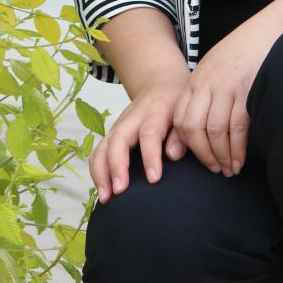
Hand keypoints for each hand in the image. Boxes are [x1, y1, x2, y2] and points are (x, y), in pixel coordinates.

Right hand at [89, 81, 189, 202]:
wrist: (160, 84)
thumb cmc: (176, 103)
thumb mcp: (185, 112)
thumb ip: (181, 134)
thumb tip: (172, 156)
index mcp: (155, 110)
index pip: (149, 133)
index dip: (150, 156)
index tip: (154, 179)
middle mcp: (132, 118)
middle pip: (118, 140)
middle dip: (117, 166)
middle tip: (120, 191)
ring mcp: (118, 126)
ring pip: (103, 147)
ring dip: (101, 173)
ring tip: (106, 198)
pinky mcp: (111, 135)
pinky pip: (99, 153)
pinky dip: (97, 172)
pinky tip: (103, 191)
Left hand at [171, 10, 280, 176]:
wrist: (275, 28)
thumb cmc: (249, 51)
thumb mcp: (219, 66)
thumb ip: (208, 90)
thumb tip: (205, 125)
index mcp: (198, 79)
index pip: (181, 118)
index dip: (188, 144)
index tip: (200, 158)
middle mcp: (207, 83)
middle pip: (194, 128)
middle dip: (203, 155)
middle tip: (214, 170)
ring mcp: (227, 86)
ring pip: (214, 131)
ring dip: (221, 156)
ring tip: (229, 170)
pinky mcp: (247, 90)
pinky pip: (237, 127)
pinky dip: (237, 149)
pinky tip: (240, 160)